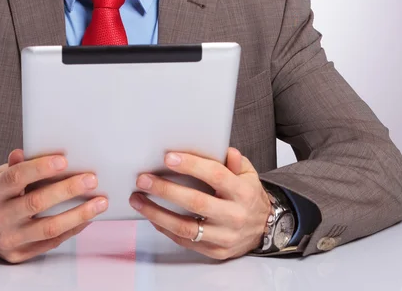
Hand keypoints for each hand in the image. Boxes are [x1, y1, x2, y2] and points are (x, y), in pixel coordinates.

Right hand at [0, 149, 107, 262]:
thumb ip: (14, 165)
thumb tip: (27, 151)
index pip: (16, 178)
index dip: (40, 168)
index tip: (64, 160)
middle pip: (36, 202)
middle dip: (67, 190)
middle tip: (91, 179)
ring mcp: (9, 239)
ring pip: (48, 228)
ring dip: (79, 214)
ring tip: (100, 202)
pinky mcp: (19, 255)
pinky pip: (51, 242)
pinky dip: (72, 229)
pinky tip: (87, 217)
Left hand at [129, 147, 271, 259]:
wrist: (264, 228)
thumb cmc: (248, 195)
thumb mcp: (248, 174)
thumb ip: (235, 161)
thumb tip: (226, 150)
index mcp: (242, 192)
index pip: (215, 175)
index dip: (191, 166)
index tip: (168, 158)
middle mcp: (234, 215)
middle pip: (196, 202)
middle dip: (166, 190)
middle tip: (144, 179)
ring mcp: (224, 236)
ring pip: (186, 227)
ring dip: (157, 213)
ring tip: (137, 200)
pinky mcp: (215, 251)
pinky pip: (185, 241)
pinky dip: (165, 228)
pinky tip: (151, 215)